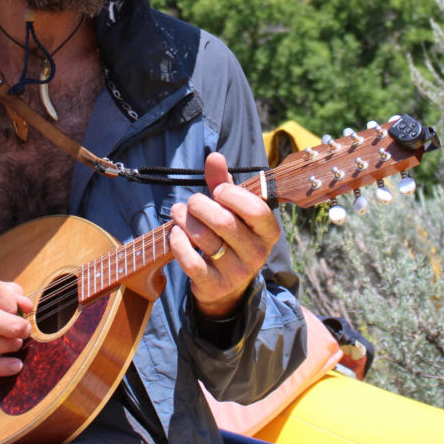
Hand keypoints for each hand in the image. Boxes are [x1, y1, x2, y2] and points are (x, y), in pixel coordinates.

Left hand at [169, 151, 280, 318]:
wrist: (226, 286)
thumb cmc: (230, 236)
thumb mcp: (232, 210)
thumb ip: (223, 184)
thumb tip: (215, 157)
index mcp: (268, 232)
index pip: (256, 210)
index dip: (232, 195)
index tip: (217, 191)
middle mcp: (257, 254)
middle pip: (225, 222)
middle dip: (200, 206)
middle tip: (191, 202)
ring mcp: (237, 273)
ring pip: (205, 239)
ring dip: (185, 220)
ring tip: (178, 213)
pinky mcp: (215, 286)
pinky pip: (192, 262)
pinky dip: (178, 243)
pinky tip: (175, 233)